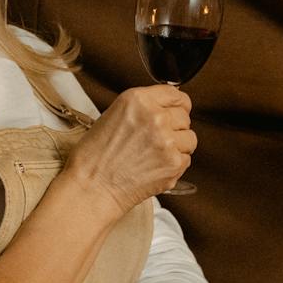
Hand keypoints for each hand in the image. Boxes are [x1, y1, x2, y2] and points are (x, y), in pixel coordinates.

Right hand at [67, 85, 195, 214]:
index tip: (175, 111)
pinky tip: (155, 166)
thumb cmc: (94, 156)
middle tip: (157, 139)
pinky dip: (174, 164)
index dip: (176, 105)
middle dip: (175, 126)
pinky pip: (186, 159)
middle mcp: (155, 117)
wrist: (92, 187)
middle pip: (185, 116)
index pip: (176, 94)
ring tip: (156, 154)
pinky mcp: (174, 163)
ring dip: (178, 145)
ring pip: (190, 138)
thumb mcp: (113, 115)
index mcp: (138, 100)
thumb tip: (165, 108)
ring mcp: (167, 141)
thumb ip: (142, 108)